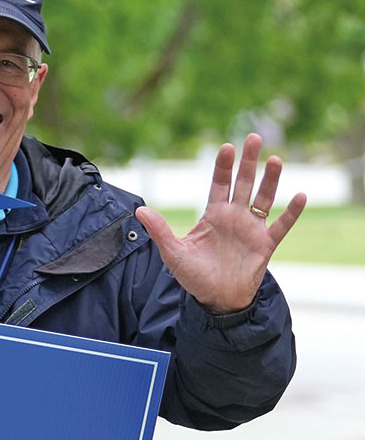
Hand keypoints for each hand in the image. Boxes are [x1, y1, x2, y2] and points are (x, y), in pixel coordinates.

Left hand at [135, 134, 306, 313]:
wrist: (216, 301)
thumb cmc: (195, 277)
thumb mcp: (174, 254)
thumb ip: (160, 230)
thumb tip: (139, 210)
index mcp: (214, 215)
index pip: (219, 183)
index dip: (223, 166)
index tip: (227, 147)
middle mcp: (235, 217)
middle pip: (243, 183)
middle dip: (248, 161)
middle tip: (253, 138)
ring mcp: (252, 229)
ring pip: (264, 198)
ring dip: (270, 180)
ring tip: (275, 160)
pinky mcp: (265, 245)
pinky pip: (281, 225)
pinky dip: (291, 212)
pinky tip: (300, 196)